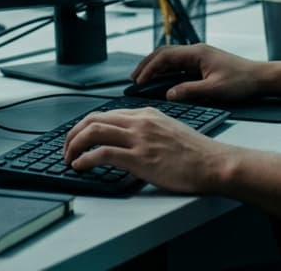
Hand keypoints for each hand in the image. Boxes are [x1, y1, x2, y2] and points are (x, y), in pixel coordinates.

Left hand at [63, 107, 233, 193]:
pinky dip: (85, 158)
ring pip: (93, 131)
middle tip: (66, 148)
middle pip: (93, 119)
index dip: (86, 126)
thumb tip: (130, 141)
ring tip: (68, 158)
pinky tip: (80, 166)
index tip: (78, 138)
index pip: (106, 113)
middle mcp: (140, 122)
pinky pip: (102, 153)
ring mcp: (139, 139)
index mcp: (147, 114)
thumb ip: (148, 131)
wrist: (214, 163)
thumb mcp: (170, 131)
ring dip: (74, 145)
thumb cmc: (197, 154)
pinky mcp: (140, 158)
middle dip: (73, 134)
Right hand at [132, 44, 263, 103]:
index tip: (139, 81)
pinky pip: (179, 66)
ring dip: (156, 68)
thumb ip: (190, 91)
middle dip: (147, 65)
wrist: (261, 78)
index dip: (150, 68)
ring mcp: (200, 58)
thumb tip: (169, 94)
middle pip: (164, 54)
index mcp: (197, 53)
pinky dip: (167, 72)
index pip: (166, 56)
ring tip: (143, 80)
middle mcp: (197, 52)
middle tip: (134, 78)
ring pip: (171, 59)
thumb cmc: (242, 81)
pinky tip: (162, 82)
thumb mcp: (215, 90)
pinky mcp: (203, 65)